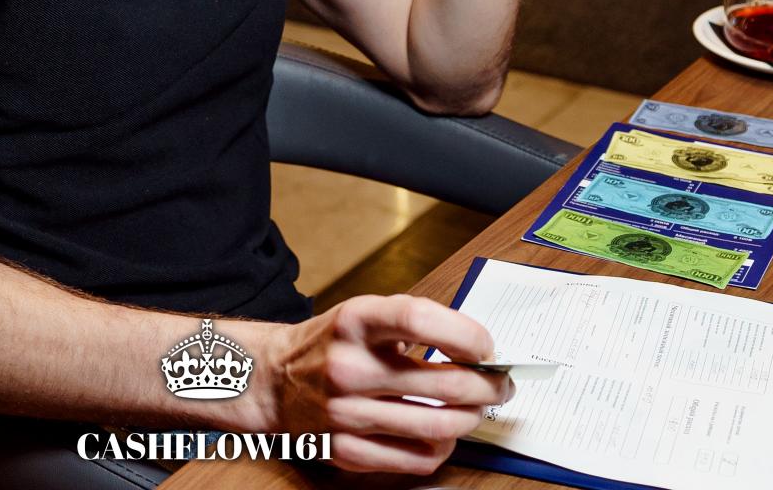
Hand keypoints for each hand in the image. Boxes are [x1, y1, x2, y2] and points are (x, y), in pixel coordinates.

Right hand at [256, 294, 508, 474]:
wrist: (271, 380)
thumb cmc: (330, 344)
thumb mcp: (363, 313)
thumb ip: (415, 321)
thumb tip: (479, 348)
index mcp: (355, 322)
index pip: (420, 321)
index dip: (467, 335)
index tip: (487, 347)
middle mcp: (349, 367)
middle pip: (445, 382)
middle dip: (489, 386)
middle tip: (500, 384)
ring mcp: (347, 413)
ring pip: (439, 425)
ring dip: (473, 418)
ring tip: (477, 408)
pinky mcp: (347, 451)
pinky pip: (416, 458)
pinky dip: (443, 447)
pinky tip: (444, 433)